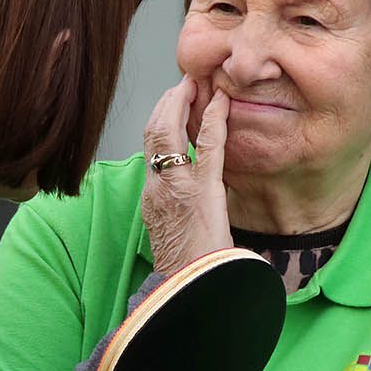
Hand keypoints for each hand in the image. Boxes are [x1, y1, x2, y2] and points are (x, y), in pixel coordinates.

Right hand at [141, 77, 232, 273]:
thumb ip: (172, 206)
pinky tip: (222, 102)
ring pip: (169, 131)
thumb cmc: (186, 266)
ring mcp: (177, 186)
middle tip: (182, 84)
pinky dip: (214, 119)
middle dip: (166, 102)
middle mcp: (157, 186)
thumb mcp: (170, 230)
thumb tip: (182, 196)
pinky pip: (208, 146)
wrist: (189, 286)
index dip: (158, 119)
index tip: (170, 103)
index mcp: (151, 195)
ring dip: (181, 102)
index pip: (148, 147)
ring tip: (194, 85)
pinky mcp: (203, 191)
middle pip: (152, 131)